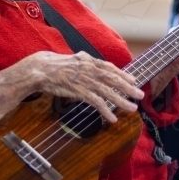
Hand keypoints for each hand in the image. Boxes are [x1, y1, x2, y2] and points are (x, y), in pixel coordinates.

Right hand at [0, 51, 144, 123]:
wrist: (39, 69)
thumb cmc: (54, 66)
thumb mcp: (72, 62)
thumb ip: (83, 64)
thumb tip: (90, 63)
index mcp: (87, 61)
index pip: (109, 67)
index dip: (123, 74)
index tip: (133, 80)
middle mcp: (89, 69)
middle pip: (113, 79)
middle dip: (128, 88)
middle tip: (140, 95)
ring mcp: (84, 80)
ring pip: (107, 91)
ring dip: (121, 101)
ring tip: (131, 109)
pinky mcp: (78, 91)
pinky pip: (95, 102)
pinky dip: (105, 110)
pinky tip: (112, 118)